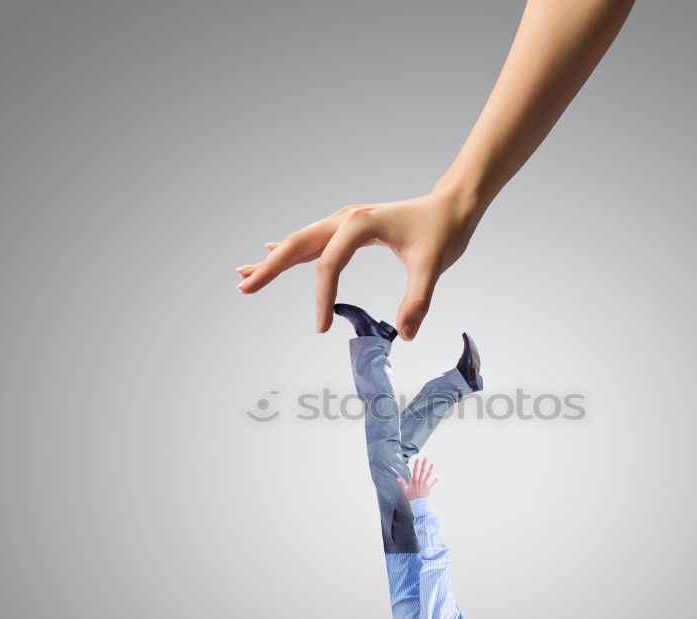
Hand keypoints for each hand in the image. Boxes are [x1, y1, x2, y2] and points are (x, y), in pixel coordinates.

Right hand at [236, 184, 482, 340]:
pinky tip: (273, 254)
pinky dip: (292, 252)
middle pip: (298, 244)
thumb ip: (417, 300)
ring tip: (246, 276)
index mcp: (359, 225)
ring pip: (301, 241)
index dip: (321, 298)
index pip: (329, 266)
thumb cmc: (444, 230)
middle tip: (242, 287)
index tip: (321, 329)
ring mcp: (345, 221)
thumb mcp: (434, 265)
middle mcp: (346, 219)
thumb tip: (406, 335)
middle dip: (269, 267)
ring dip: (274, 259)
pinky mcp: (350, 228)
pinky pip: (314, 242)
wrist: (453, 204)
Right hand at [397, 457, 436, 499]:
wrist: (418, 504)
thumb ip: (402, 483)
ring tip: (432, 464)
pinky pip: (432, 484)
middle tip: (426, 458)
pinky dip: (435, 481)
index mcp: (414, 481)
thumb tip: (398, 478)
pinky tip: (437, 478)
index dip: (416, 464)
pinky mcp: (428, 488)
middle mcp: (420, 481)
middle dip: (424, 464)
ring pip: (428, 475)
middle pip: (422, 471)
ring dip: (430, 469)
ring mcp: (425, 484)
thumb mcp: (405, 490)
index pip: (415, 471)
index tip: (418, 458)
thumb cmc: (411, 497)